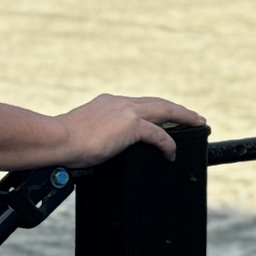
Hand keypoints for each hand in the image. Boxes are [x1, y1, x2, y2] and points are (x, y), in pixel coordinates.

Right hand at [55, 95, 206, 166]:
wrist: (57, 139)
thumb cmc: (63, 142)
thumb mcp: (83, 133)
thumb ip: (97, 135)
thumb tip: (97, 147)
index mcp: (108, 103)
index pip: (139, 104)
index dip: (155, 109)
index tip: (164, 115)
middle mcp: (119, 103)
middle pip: (157, 102)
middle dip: (177, 109)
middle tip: (194, 116)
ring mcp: (126, 112)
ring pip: (164, 111)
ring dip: (184, 117)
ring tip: (198, 124)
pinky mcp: (131, 126)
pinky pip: (158, 134)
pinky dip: (168, 143)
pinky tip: (172, 152)